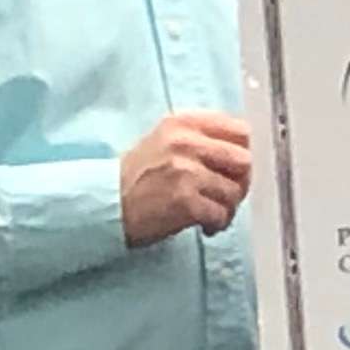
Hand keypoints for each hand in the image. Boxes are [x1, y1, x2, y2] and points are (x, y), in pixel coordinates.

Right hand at [120, 112, 251, 246]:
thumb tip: (242, 154)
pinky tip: (204, 226)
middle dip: (240, 183)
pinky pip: (221, 214)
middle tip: (226, 195)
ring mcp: (186, 171)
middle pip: (244, 161)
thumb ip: (201, 140)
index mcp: (183, 124)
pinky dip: (217, 224)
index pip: (239, 131)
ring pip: (235, 192)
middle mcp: (185, 143)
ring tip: (211, 214)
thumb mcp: (165, 141)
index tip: (233, 169)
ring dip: (228, 208)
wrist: (105, 204)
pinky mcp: (185, 200)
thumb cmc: (136, 177)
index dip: (242, 154)